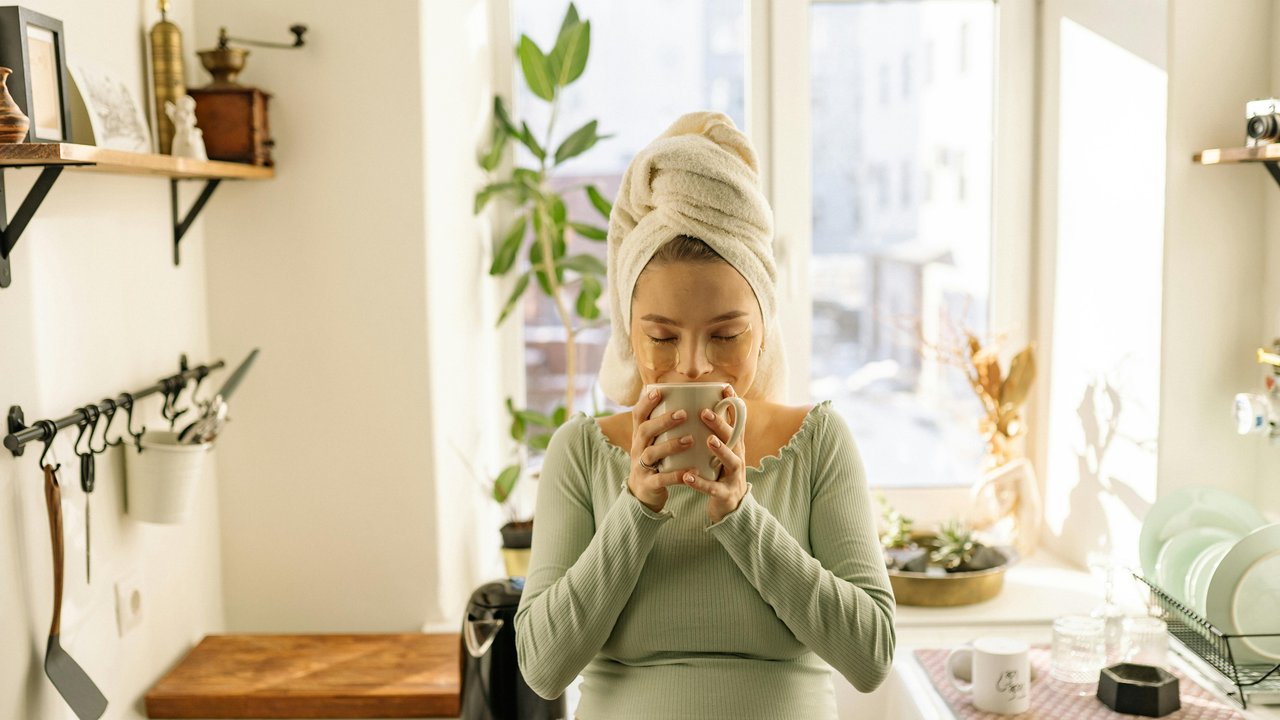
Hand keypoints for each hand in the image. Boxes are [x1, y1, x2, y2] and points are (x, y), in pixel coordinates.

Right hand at [627, 387, 696, 513]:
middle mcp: (637, 449)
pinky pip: (661, 478)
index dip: (646, 403)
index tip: (659, 391)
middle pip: (644, 431)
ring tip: (691, 440)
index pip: (638, 415)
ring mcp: (641, 467)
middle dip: (663, 421)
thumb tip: (687, 401)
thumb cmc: (656, 462)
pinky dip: (676, 474)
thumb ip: (664, 427)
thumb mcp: (655, 443)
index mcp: (640, 437)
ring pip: (651, 453)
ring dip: (671, 445)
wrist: (643, 494)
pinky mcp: (649, 484)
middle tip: (684, 414)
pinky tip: (692, 470)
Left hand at [684, 384, 747, 523]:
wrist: (730, 508)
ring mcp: (734, 476)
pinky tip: (687, 477)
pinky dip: (700, 483)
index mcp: (734, 445)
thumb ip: (714, 432)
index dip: (733, 404)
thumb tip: (699, 405)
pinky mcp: (725, 494)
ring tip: (707, 440)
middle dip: (721, 424)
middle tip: (704, 412)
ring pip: (730, 461)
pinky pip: (713, 488)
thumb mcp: (721, 451)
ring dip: (720, 449)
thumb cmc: (721, 473)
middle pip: (733, 438)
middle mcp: (738, 457)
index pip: (737, 421)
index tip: (725, 387)